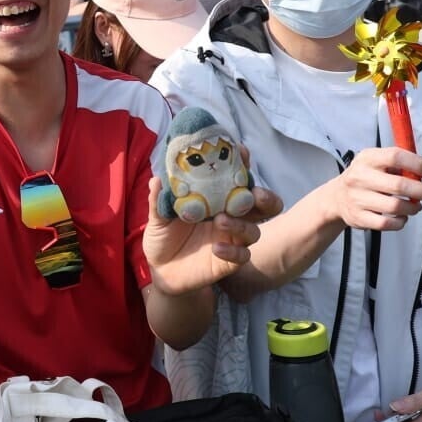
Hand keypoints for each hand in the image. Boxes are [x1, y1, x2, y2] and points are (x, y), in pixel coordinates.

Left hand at [143, 166, 282, 295]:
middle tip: (254, 193)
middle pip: (262, 206)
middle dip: (265, 197)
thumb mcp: (158, 218)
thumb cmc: (163, 237)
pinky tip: (216, 249)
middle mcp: (230, 218)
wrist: (161, 270)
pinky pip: (242, 256)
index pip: (238, 181)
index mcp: (217, 201)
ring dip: (241, 225)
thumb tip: (156, 180)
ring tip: (220, 220)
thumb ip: (159, 200)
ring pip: (254, 231)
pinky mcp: (229, 262)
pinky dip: (233, 252)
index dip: (243, 165)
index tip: (242, 152)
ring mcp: (232, 240)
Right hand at [324, 148, 421, 231]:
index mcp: (367, 158)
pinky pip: (386, 223)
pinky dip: (401, 222)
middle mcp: (359, 177)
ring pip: (395, 206)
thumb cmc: (367, 176)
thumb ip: (405, 162)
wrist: (337, 197)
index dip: (417, 163)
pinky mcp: (358, 217)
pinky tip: (403, 217)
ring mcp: (357, 199)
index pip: (395, 157)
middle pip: (399, 185)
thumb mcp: (380, 162)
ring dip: (414, 208)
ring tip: (418, 206)